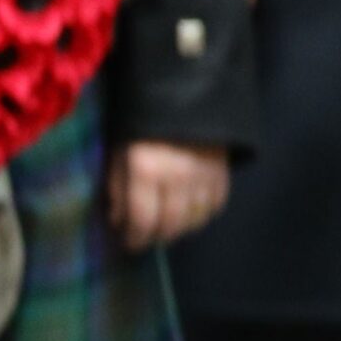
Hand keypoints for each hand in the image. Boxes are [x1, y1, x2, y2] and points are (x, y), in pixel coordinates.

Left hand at [108, 140, 230, 248]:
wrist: (182, 97)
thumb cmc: (143, 128)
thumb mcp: (120, 154)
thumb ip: (118, 188)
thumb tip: (119, 221)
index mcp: (146, 171)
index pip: (142, 220)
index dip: (135, 238)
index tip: (129, 244)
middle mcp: (177, 178)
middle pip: (171, 225)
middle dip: (157, 238)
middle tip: (148, 239)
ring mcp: (203, 176)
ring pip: (195, 220)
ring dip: (180, 230)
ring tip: (169, 227)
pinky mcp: (222, 172)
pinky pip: (215, 206)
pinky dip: (203, 215)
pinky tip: (191, 212)